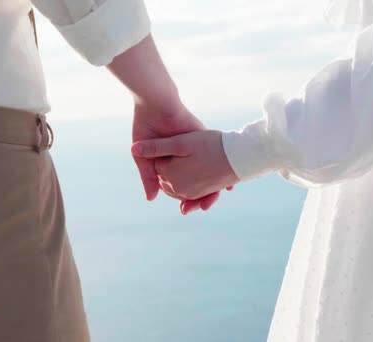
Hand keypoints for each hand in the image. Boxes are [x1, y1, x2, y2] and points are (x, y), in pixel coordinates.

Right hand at [105, 35, 223, 211]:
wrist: (154, 104)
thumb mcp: (143, 158)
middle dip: (203, 193)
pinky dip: (223, 165)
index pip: (181, 182)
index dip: (185, 196)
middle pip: (200, 178)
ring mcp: (195, 146)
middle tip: (204, 206)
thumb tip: (151, 199)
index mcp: (171, 160)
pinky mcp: (202, 137)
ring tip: (219, 194)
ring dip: (216, 182)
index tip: (186, 208)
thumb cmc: (145, 127)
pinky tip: (228, 175)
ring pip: (210, 168)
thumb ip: (148, 177)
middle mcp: (186, 154)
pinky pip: (217, 153)